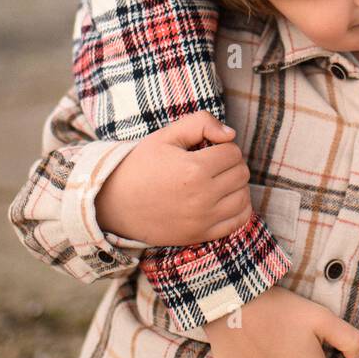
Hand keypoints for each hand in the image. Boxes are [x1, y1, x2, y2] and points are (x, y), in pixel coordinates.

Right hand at [95, 111, 251, 244]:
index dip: (222, 146)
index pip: (233, 152)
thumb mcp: (166, 136)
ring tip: (216, 180)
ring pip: (243, 196)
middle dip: (230, 163)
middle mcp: (202, 196)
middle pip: (241, 173)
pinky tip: (223, 199)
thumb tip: (231, 134)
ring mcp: (203, 219)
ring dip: (236, 185)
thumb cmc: (141, 165)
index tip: (206, 149)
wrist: (115, 203)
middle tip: (211, 163)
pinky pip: (239, 220)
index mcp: (194, 169)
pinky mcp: (201, 234)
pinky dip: (239, 207)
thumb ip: (201, 123)